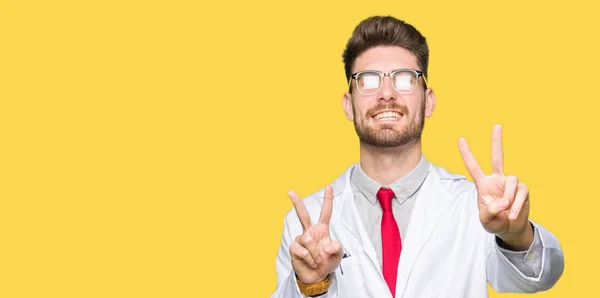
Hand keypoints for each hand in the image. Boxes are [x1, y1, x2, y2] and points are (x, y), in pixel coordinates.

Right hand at [288, 185, 343, 283]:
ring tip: (318, 261)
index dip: (328, 199)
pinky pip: (302, 250)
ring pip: (307, 239)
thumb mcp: (338, 255)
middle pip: (302, 214)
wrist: (317, 277)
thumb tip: (325, 245)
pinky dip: (310, 259)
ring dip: (315, 253)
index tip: (328, 186)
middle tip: (290, 191)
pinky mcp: (294, 248)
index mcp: (321, 229)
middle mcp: (310, 232)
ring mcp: (300, 239)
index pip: (325, 212)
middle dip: (296, 202)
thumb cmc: (327, 263)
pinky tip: (311, 263)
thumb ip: (337, 247)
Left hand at [458, 124, 532, 249]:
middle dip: (497, 141)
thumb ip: (489, 212)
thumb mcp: (486, 220)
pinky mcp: (523, 190)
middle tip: (496, 125)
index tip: (460, 139)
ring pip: (513, 180)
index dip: (467, 154)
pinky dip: (517, 205)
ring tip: (506, 210)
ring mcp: (510, 183)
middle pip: (498, 157)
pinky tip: (513, 214)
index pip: (473, 167)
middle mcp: (497, 179)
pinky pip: (521, 193)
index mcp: (483, 184)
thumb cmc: (494, 221)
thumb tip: (502, 202)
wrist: (510, 229)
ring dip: (509, 197)